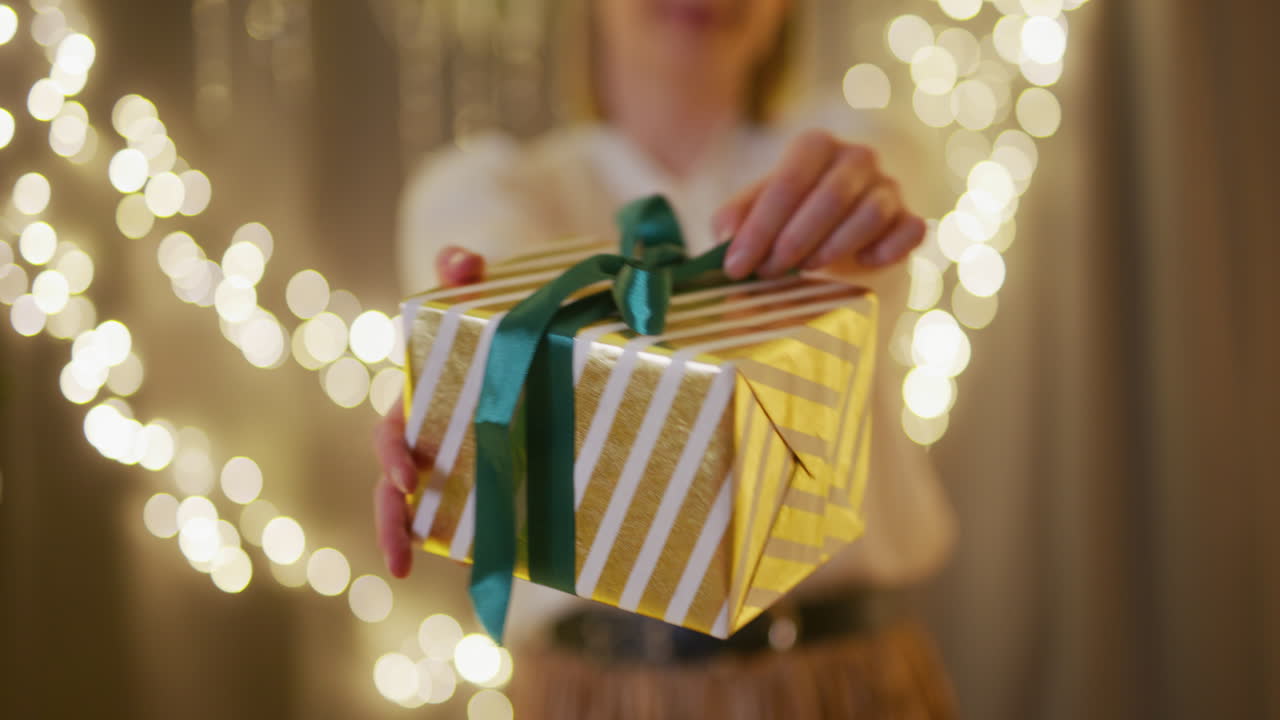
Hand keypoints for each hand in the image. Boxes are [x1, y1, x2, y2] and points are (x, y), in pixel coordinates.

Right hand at [372, 246, 483, 577]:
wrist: (531, 335)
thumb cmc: (494, 315)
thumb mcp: (480, 292)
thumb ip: (465, 271)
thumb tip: (462, 262)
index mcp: (420, 395)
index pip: (392, 428)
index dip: (393, 453)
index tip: (410, 477)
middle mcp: (428, 432)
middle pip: (393, 481)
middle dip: (390, 517)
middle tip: (399, 553)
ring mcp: (454, 457)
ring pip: (419, 505)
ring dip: (405, 536)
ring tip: (402, 571)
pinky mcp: (486, 474)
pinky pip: (469, 511)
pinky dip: (469, 538)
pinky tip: (480, 569)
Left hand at [713, 129, 926, 279]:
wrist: (825, 239)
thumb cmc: (782, 221)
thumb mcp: (749, 216)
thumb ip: (733, 221)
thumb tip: (727, 240)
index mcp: (815, 146)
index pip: (789, 182)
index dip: (760, 227)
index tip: (736, 266)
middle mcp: (857, 158)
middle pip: (831, 196)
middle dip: (794, 240)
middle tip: (768, 272)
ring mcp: (888, 188)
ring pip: (870, 214)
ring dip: (833, 247)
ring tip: (806, 268)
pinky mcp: (910, 219)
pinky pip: (911, 231)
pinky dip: (887, 250)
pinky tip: (863, 264)